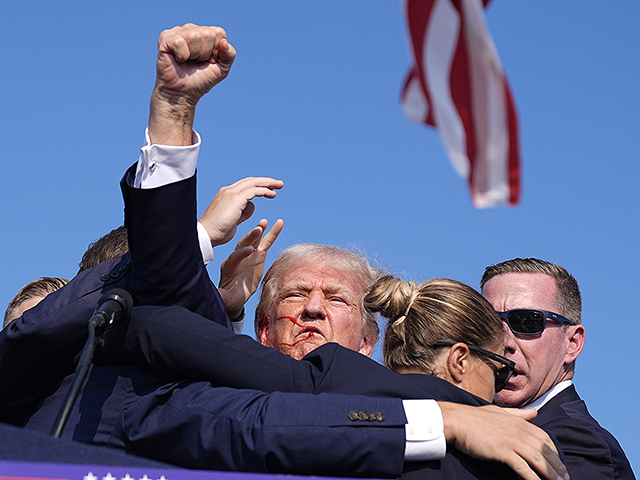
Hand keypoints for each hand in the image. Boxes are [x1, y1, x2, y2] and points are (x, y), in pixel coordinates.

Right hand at [149, 23, 236, 144]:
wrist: (182, 93)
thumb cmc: (201, 80)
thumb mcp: (222, 69)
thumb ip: (230, 55)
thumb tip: (224, 41)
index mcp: (206, 33)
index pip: (219, 33)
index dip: (216, 51)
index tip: (208, 61)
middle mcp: (192, 29)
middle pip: (208, 34)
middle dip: (205, 53)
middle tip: (196, 62)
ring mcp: (178, 32)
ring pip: (194, 36)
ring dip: (193, 55)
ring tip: (187, 61)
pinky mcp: (165, 38)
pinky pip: (180, 42)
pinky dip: (182, 56)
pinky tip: (178, 60)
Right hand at [199, 177, 283, 247]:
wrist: (206, 235)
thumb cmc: (217, 231)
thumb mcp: (233, 219)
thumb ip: (243, 212)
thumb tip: (252, 206)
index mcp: (226, 194)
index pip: (245, 186)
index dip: (258, 186)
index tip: (270, 189)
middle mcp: (228, 191)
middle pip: (250, 181)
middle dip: (265, 181)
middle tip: (278, 184)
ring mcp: (231, 193)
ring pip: (253, 183)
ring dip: (268, 183)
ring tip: (279, 186)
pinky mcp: (236, 198)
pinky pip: (254, 191)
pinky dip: (264, 191)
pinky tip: (272, 194)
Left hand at [218, 219, 283, 317]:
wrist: (236, 295)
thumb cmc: (231, 297)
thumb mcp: (227, 298)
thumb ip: (223, 296)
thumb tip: (219, 297)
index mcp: (229, 266)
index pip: (235, 257)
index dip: (241, 254)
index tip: (249, 251)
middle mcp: (238, 257)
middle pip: (243, 244)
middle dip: (250, 237)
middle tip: (258, 229)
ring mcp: (249, 254)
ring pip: (254, 240)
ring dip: (259, 230)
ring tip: (264, 222)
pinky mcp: (259, 254)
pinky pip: (266, 242)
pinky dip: (272, 233)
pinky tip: (279, 223)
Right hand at [438, 402, 568, 479]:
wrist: (456, 421)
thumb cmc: (474, 417)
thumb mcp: (499, 412)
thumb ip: (518, 414)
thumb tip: (535, 412)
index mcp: (519, 421)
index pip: (544, 437)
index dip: (554, 451)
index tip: (559, 463)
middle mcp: (519, 430)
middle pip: (545, 450)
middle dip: (557, 466)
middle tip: (565, 478)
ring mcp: (511, 441)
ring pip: (538, 459)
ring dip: (550, 474)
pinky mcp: (502, 451)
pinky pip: (523, 467)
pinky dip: (533, 477)